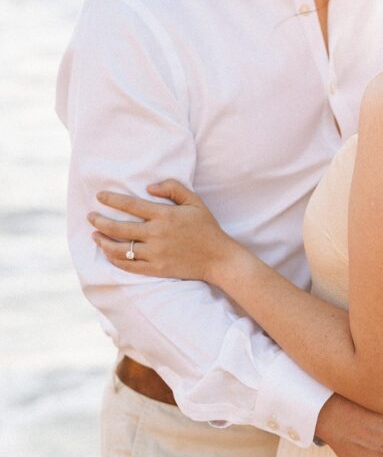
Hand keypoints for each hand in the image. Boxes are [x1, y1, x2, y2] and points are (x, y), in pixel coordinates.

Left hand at [88, 180, 229, 281]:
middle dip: (100, 220)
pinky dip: (114, 259)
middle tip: (90, 216)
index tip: (99, 196)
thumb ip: (172, 188)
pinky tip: (108, 252)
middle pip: (118, 227)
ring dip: (102, 241)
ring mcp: (155, 253)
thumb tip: (148, 187)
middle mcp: (157, 234)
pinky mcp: (156, 269)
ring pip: (119, 248)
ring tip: (94, 235)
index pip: (131, 205)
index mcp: (165, 215)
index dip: (112, 199)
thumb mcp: (194, 201)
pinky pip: (128, 265)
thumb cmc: (206, 227)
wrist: (218, 257)